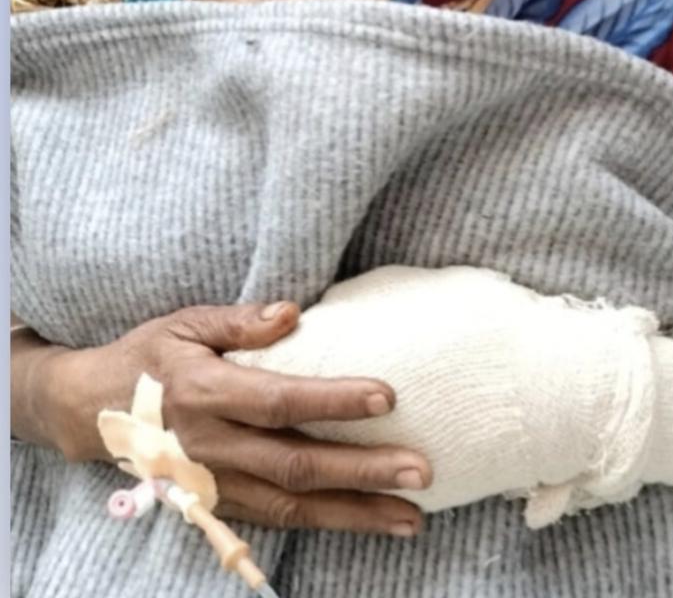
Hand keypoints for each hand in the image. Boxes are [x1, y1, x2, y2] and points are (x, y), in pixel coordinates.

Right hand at [41, 301, 430, 536]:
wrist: (87, 413)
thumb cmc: (149, 358)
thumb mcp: (183, 324)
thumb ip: (238, 320)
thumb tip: (292, 312)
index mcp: (203, 394)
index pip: (277, 401)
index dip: (332, 401)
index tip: (387, 397)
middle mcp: (210, 447)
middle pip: (295, 464)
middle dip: (362, 471)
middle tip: (421, 472)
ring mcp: (214, 485)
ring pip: (292, 506)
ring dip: (356, 514)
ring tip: (413, 518)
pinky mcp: (218, 506)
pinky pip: (277, 521)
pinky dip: (327, 525)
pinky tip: (372, 522)